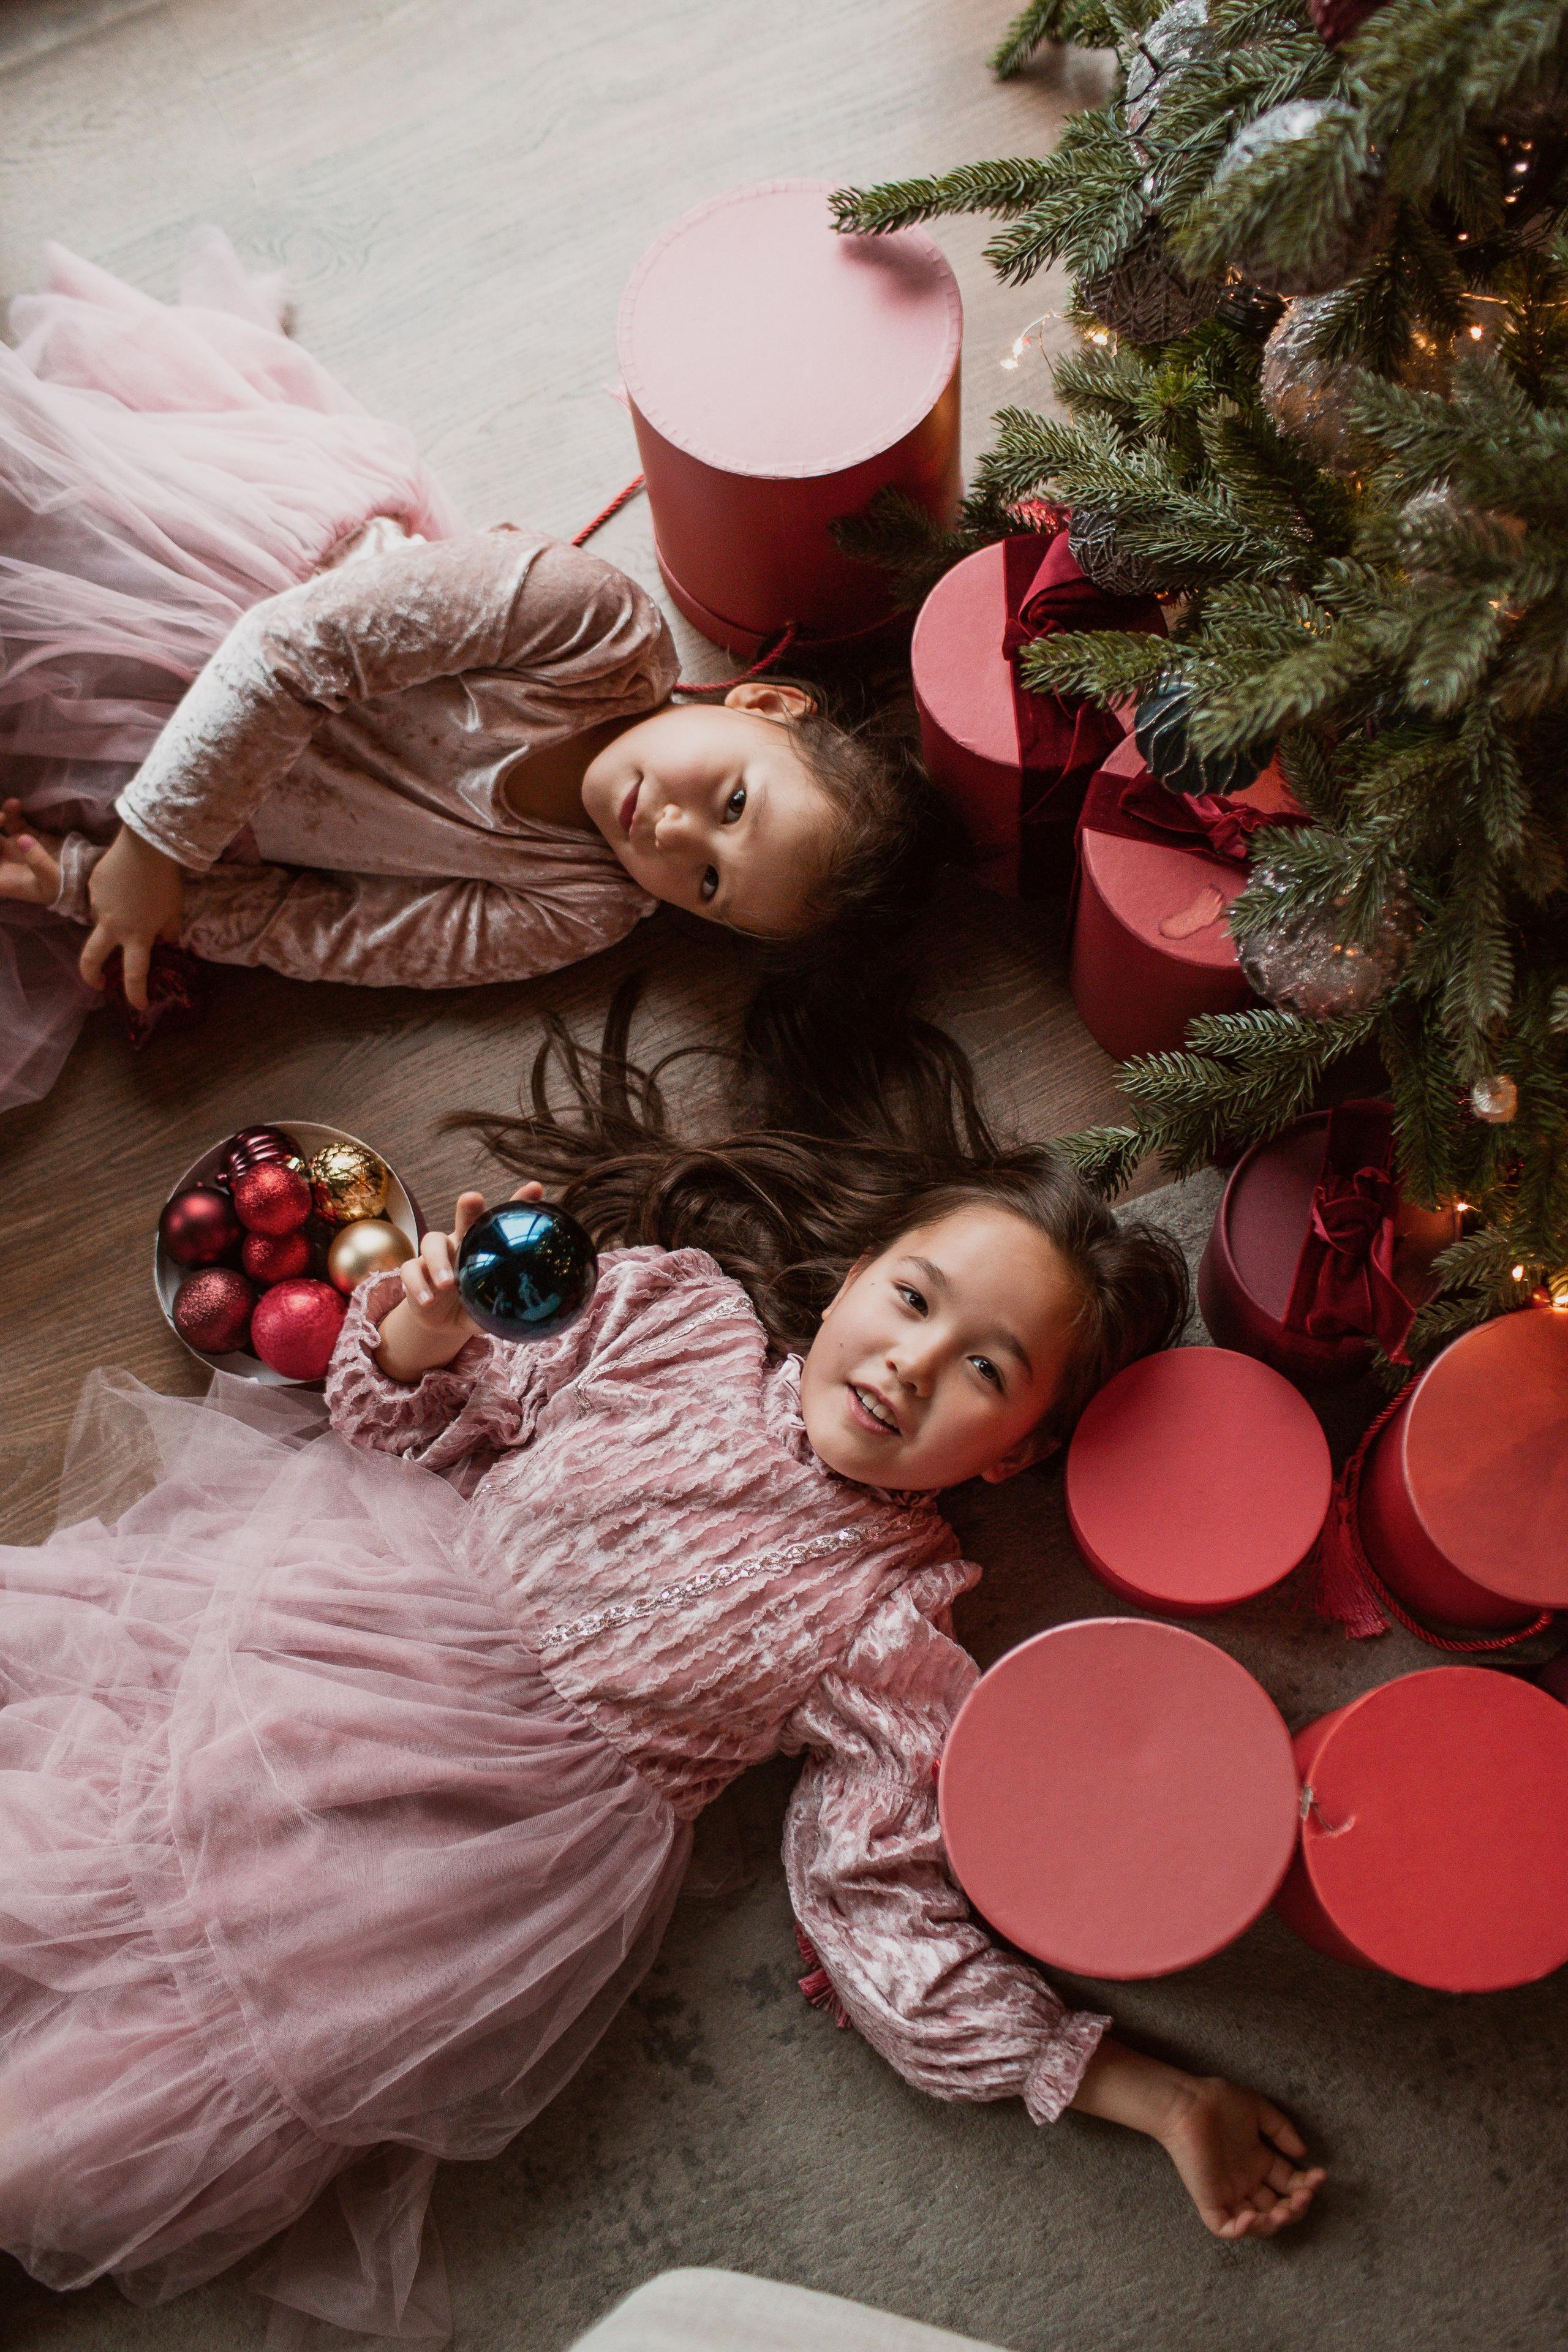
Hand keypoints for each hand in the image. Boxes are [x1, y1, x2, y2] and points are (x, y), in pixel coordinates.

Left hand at [0, 799, 61, 906]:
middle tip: (1, 819)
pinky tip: (16, 804)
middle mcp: (3, 864)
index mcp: (3, 880)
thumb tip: (22, 839)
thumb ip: (38, 862)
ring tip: (10, 809)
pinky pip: (10, 820)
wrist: (87, 878)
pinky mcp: (25, 835)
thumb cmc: (67, 887)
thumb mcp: (53, 881)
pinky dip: (10, 811)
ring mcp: (12, 848)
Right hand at [80, 823, 184, 1009]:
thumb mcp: (174, 911)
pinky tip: (125, 886)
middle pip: (90, 959)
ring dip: (111, 926)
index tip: (139, 1005)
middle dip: (91, 976)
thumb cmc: (165, 881)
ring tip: (132, 906)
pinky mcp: (92, 887)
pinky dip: (111, 902)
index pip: (134, 975)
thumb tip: (167, 944)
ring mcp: (98, 906)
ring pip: (99, 924)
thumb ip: (169, 932)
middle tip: (98, 983)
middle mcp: (113, 926)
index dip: (136, 994)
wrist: (146, 845)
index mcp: (137, 936)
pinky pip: (100, 901)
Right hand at [373, 1184, 543, 1381]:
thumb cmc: (474, 1307)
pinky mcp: (414, 1272)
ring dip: (439, 1261)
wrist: (443, 1324)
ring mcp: (434, 1256)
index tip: (535, 1189)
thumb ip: (509, 1308)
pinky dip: (418, 1286)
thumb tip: (538, 1318)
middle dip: (468, 1206)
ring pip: (431, 1242)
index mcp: (483, 1246)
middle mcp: (459, 1243)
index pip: (501, 1221)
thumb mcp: (493, 1309)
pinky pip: (410, 1271)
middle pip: (463, 1217)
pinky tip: (429, 1300)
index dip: (518, 1202)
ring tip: (449, 1284)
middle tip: (473, 1198)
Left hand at [1157, 2075, 1324, 2240]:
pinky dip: (1241, 2230)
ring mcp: (1228, 2193)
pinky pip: (1225, 2227)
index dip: (1307, 2184)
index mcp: (1259, 2162)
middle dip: (1297, 2206)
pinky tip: (1255, 2217)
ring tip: (1287, 2209)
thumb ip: (1281, 2130)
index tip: (1320, 2175)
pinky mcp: (1209, 2199)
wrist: (1187, 2101)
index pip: (1290, 2184)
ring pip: (1258, 2224)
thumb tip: (1302, 2153)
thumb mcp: (1257, 2110)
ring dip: (1277, 2222)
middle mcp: (1247, 2182)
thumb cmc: (1219, 2101)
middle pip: (1279, 2208)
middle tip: (1305, 2194)